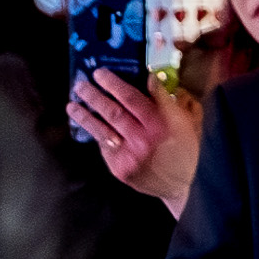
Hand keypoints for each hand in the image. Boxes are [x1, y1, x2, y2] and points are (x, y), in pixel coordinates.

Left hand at [69, 73, 202, 212]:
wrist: (185, 185)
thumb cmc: (186, 148)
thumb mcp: (184, 120)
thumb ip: (165, 100)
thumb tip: (149, 78)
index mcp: (160, 125)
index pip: (131, 99)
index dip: (113, 84)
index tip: (100, 73)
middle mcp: (142, 140)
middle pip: (112, 113)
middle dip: (94, 96)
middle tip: (81, 85)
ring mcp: (129, 157)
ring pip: (101, 131)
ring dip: (84, 116)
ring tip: (72, 105)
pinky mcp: (119, 170)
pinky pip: (104, 147)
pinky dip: (96, 135)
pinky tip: (88, 125)